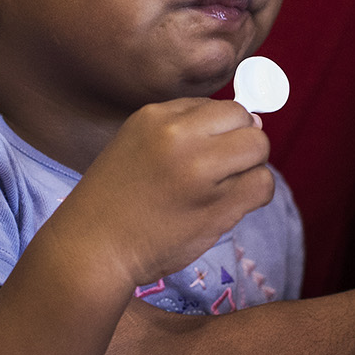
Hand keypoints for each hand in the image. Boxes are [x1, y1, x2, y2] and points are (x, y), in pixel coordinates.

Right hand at [46, 97, 273, 288]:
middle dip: (243, 144)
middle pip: (246, 121)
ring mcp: (199, 172)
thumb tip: (255, 121)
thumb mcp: (136, 142)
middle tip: (222, 171)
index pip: (221, 105)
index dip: (225, 129)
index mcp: (155, 116)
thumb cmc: (115, 199)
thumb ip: (187, 127)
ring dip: (249, 169)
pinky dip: (255, 195)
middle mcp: (178, 137)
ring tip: (222, 189)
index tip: (212, 151)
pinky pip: (263, 185)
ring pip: (259, 149)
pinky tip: (228, 206)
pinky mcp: (216, 206)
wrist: (92, 248)